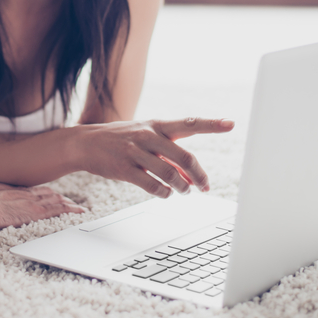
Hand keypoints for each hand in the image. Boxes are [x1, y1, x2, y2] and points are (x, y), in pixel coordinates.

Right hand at [0, 182, 83, 228]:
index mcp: (12, 190)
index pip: (37, 190)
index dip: (49, 194)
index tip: (57, 197)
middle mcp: (24, 194)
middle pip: (50, 195)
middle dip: (62, 199)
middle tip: (74, 204)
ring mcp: (29, 202)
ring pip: (55, 201)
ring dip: (68, 205)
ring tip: (78, 209)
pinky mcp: (31, 213)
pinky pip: (55, 211)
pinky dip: (67, 210)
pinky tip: (76, 212)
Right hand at [73, 118, 233, 197]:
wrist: (86, 143)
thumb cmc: (122, 141)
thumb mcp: (147, 141)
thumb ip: (170, 157)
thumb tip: (192, 179)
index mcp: (157, 125)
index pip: (189, 123)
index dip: (211, 124)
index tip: (231, 123)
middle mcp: (148, 136)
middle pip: (184, 156)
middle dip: (199, 175)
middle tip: (204, 186)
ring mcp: (135, 152)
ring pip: (170, 174)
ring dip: (182, 187)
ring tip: (184, 191)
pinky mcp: (124, 168)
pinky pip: (152, 185)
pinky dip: (164, 192)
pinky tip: (166, 193)